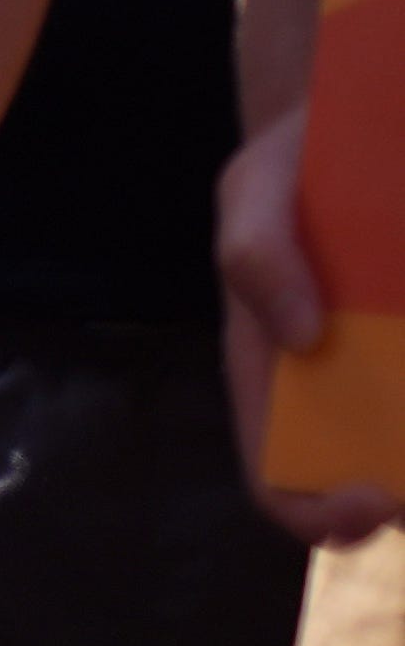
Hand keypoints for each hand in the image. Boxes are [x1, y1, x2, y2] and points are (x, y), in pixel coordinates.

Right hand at [229, 109, 404, 543]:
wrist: (365, 132)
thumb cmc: (291, 170)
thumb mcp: (255, 190)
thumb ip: (256, 252)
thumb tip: (301, 336)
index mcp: (273, 379)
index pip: (281, 481)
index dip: (322, 513)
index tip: (382, 496)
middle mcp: (340, 397)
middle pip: (374, 489)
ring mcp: (397, 383)